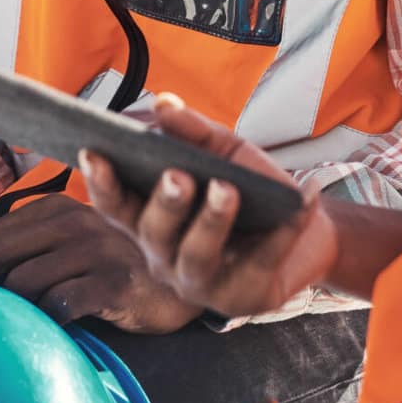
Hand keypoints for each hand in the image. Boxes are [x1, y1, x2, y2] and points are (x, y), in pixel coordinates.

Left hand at [0, 192, 201, 333]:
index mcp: (57, 208)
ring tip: (7, 334)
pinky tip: (48, 337)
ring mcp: (96, 248)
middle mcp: (74, 220)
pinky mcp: (116, 281)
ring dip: (10, 314)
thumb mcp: (76, 246)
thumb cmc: (119, 270)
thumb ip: (35, 250)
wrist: (185, 283)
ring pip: (23, 282)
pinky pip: (60, 305)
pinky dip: (45, 325)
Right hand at [78, 93, 336, 318]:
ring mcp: (203, 284)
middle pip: (153, 233)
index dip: (101, 182)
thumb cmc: (253, 192)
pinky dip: (286, 229)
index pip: (115, 207)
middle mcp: (166, 259)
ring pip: (197, 257)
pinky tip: (304, 196)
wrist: (308, 235)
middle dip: (164, 203)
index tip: (93, 152)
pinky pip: (263, 261)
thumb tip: (162, 104)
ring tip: (227, 189)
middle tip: (177, 175)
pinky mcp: (246, 298)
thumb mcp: (223, 153)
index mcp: (151, 222)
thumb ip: (192, 131)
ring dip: (211, 221)